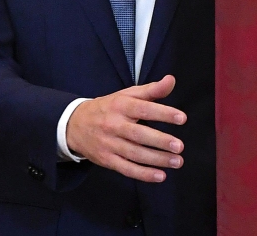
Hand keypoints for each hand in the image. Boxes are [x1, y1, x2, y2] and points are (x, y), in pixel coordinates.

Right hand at [66, 74, 185, 182]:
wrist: (74, 124)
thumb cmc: (108, 108)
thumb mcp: (127, 95)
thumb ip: (151, 89)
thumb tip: (171, 80)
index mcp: (121, 106)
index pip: (144, 109)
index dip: (163, 113)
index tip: (182, 118)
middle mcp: (114, 125)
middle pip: (139, 134)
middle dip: (160, 141)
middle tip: (179, 146)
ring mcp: (109, 144)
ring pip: (135, 154)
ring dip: (157, 160)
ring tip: (177, 161)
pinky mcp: (106, 160)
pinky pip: (126, 168)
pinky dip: (143, 174)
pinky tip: (160, 176)